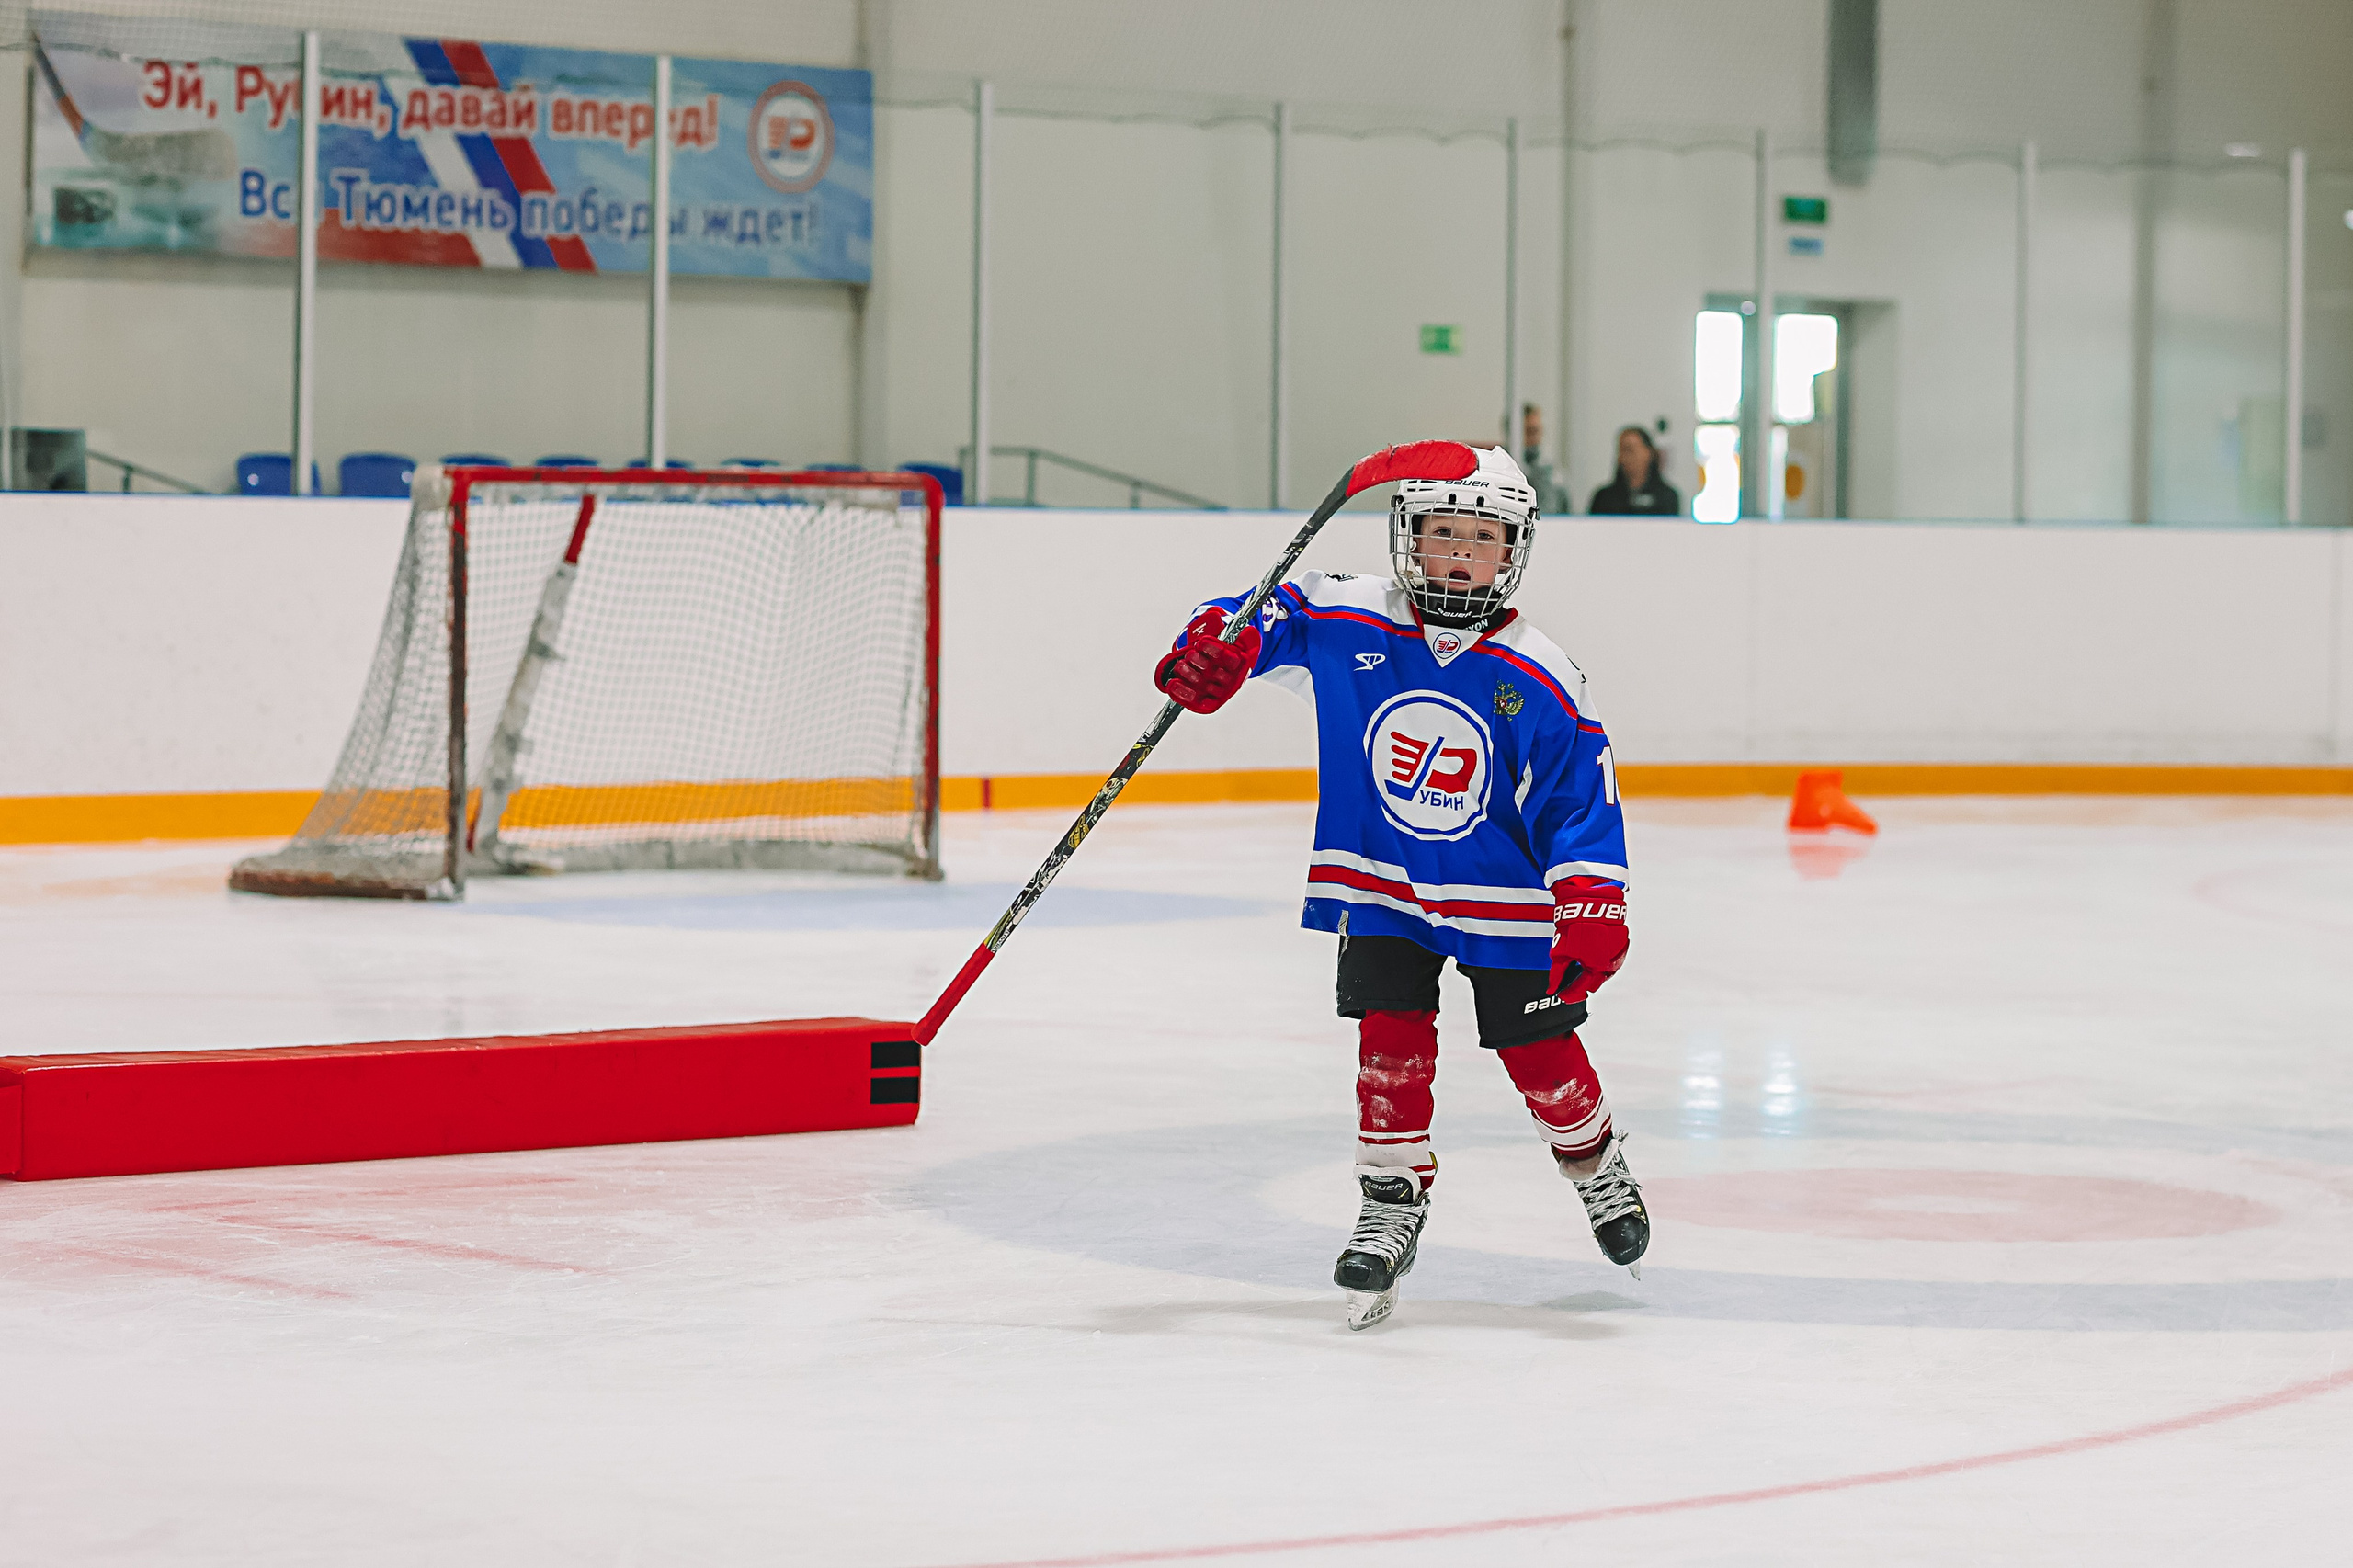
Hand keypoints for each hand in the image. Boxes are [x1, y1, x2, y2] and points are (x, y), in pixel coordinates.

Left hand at [1154, 606, 1261, 714]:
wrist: (1217, 660)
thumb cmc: (1222, 646)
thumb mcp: (1227, 632)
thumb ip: (1227, 627)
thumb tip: (1223, 620)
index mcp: (1242, 663)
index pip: (1230, 658)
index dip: (1214, 650)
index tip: (1201, 642)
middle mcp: (1232, 680)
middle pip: (1216, 674)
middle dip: (1200, 663)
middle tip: (1190, 654)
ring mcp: (1219, 692)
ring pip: (1204, 687)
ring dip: (1189, 675)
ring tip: (1181, 666)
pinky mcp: (1207, 701)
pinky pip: (1195, 701)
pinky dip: (1182, 694)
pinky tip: (1172, 685)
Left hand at [1549, 876, 1627, 1001]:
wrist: (1590, 900)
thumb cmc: (1575, 925)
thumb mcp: (1561, 951)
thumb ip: (1558, 973)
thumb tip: (1552, 988)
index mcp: (1596, 967)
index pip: (1583, 989)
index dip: (1570, 995)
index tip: (1562, 995)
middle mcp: (1610, 963)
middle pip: (1596, 982)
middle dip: (1582, 985)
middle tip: (1570, 985)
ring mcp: (1618, 952)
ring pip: (1606, 971)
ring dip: (1593, 973)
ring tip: (1580, 969)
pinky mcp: (1622, 942)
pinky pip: (1612, 958)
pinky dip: (1602, 960)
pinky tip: (1592, 956)